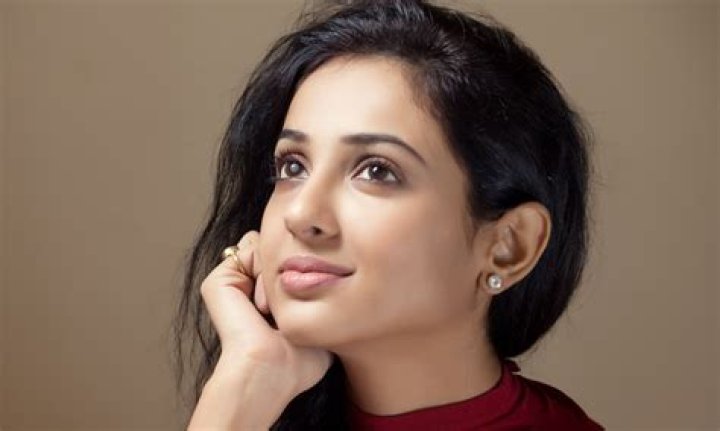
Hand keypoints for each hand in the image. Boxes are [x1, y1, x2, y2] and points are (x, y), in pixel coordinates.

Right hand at [190, 230, 331, 427]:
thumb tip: (336, 277)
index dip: (304, 270)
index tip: (305, 304)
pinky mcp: (219, 279)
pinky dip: (263, 270)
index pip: (288, 262)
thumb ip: (323, 299)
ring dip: (277, 274)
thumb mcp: (318, 322)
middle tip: (284, 310)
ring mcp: (231, 282)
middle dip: (289, 270)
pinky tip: (262, 304)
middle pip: (277, 249)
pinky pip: (250, 247)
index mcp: (264, 299)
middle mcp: (245, 287)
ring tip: (271, 311)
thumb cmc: (298, 361)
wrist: (270, 369)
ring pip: (266, 245)